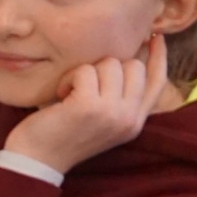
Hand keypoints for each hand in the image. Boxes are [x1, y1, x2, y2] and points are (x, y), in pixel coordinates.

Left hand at [3, 33, 169, 175]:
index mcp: (135, 122)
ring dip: (85, 72)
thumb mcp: (102, 118)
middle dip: (107, 66)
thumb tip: (127, 59)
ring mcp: (111, 113)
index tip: (156, 36)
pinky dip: (69, 78)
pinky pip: (85, 71)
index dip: (160, 57)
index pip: (158, 83)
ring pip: (110, 64)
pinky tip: (61, 95)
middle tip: (85, 84)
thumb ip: (120, 97)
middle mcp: (129, 118)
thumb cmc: (63, 132)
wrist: (37, 160)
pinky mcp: (89, 107)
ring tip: (70, 92)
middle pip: (134, 66)